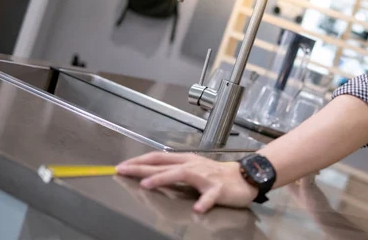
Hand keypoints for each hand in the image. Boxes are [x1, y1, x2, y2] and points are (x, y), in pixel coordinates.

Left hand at [116, 152, 257, 212]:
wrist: (245, 177)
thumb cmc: (217, 175)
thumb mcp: (194, 169)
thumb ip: (175, 171)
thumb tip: (151, 173)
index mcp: (187, 160)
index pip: (159, 158)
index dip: (139, 161)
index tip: (121, 166)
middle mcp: (194, 166)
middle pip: (164, 164)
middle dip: (142, 167)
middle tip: (122, 170)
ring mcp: (206, 177)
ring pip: (183, 175)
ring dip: (163, 178)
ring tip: (147, 184)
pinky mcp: (219, 189)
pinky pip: (211, 197)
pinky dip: (204, 202)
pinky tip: (197, 209)